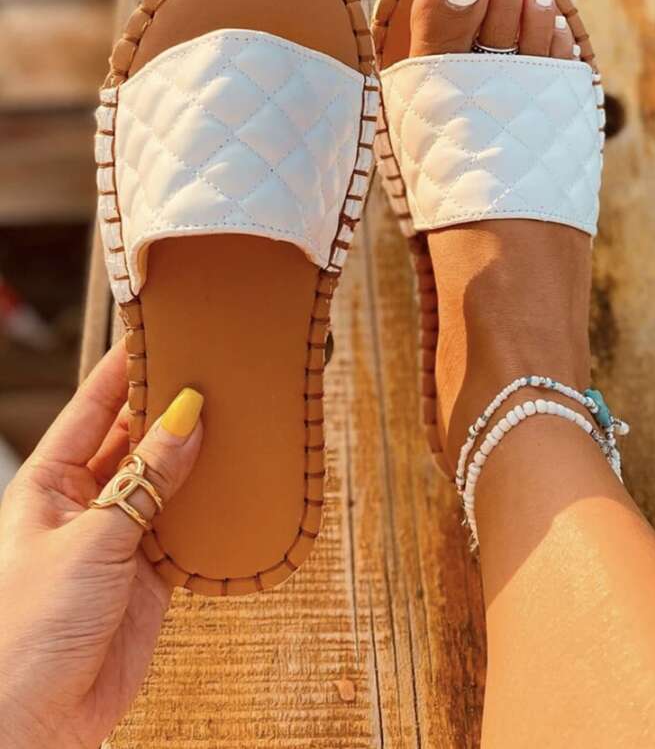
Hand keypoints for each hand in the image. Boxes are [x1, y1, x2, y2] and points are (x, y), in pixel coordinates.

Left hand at [0, 340, 203, 747]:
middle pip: (136, 438)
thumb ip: (147, 479)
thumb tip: (188, 416)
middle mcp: (88, 500)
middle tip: (216, 371)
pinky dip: (214, 505)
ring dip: (198, 455)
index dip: (127, 368)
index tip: (163, 331)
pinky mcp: (152, 572)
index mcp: (52, 479)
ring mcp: (122, 535)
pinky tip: (238, 481)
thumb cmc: (29, 626)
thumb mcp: (91, 538)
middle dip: (172, 407)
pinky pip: (188, 524)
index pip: (94, 406)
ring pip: (168, 479)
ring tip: (238, 416)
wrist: (38, 721)